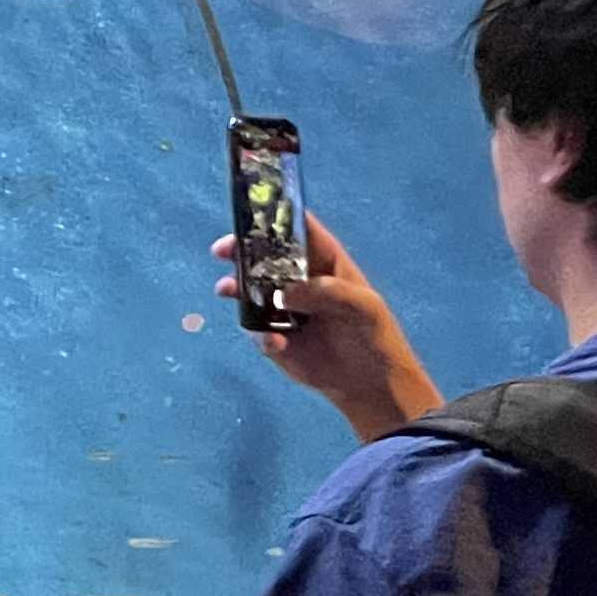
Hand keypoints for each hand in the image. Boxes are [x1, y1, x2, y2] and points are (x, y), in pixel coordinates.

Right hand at [213, 214, 442, 441]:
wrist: (369, 383)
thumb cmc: (374, 336)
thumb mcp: (363, 307)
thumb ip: (327, 292)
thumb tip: (285, 293)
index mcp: (325, 263)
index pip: (300, 232)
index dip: (278, 217)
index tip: (253, 212)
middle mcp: (299, 281)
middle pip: (264, 257)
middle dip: (241, 250)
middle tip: (223, 250)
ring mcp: (283, 309)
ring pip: (250, 291)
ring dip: (235, 288)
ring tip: (226, 290)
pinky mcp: (274, 337)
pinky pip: (256, 329)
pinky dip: (259, 334)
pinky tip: (276, 343)